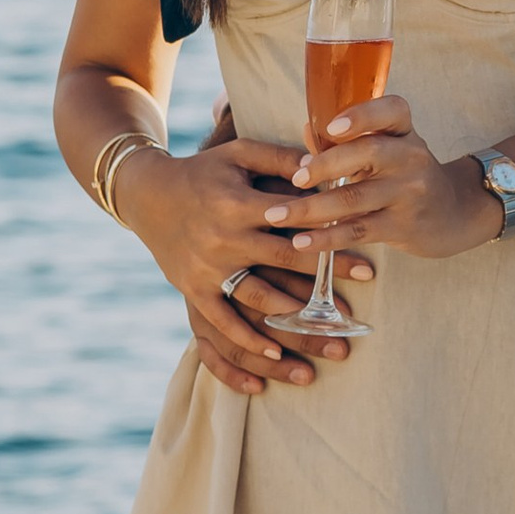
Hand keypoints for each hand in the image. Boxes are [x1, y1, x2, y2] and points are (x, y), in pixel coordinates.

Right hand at [113, 131, 375, 396]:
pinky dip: (245, 343)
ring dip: (292, 326)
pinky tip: (273, 360)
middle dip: (321, 293)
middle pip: (282, 268)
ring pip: (256, 302)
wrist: (148, 194)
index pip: (295, 228)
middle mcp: (222, 239)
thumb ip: (282, 157)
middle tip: (353, 316)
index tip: (366, 269)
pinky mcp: (191, 290)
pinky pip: (219, 324)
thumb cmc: (205, 171)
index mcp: (238, 203)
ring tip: (327, 345)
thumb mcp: (240, 153)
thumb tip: (326, 165)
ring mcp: (205, 269)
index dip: (332, 247)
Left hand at [264, 94, 500, 261]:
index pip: (392, 111)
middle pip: (368, 153)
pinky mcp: (403, 225)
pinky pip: (359, 230)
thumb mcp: (387, 149)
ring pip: (355, 198)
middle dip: (325, 166)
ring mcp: (410, 192)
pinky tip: (301, 242)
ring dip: (311, 208)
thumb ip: (347, 141)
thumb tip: (305, 128)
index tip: (331, 127)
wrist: (455, 214)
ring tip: (276, 216)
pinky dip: (326, 238)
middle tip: (295, 179)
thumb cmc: (406, 175)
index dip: (362, 116)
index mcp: (405, 131)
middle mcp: (412, 157)